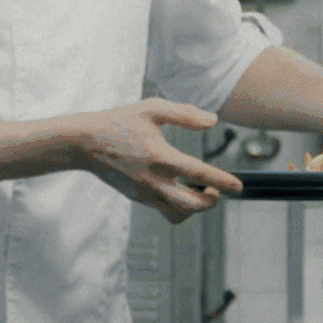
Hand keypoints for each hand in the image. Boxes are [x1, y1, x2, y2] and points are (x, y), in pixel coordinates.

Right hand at [70, 98, 241, 222]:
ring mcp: (144, 193)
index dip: (223, 181)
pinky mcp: (138, 198)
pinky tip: (180, 189)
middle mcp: (153, 180)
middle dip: (211, 201)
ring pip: (178, 214)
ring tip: (199, 190)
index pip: (199, 174)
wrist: (84, 142)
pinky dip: (178, 206)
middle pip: (192, 205)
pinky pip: (164, 210)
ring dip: (194, 208)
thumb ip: (184, 114)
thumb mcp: (152, 108)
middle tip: (216, 188)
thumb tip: (213, 121)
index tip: (238, 186)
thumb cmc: (119, 121)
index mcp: (160, 157)